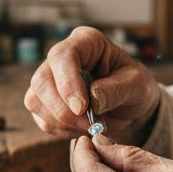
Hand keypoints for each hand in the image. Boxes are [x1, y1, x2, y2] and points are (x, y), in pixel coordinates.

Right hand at [23, 27, 161, 144]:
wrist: (129, 106)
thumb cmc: (134, 87)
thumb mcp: (137, 86)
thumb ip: (117, 90)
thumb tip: (93, 99)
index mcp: (85, 42)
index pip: (62, 56)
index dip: (67, 82)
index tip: (82, 107)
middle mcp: (61, 58)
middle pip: (42, 80)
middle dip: (62, 109)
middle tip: (88, 124)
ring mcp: (49, 79)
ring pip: (35, 101)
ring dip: (61, 122)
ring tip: (90, 126)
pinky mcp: (44, 102)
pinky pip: (40, 119)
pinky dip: (60, 130)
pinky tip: (81, 128)